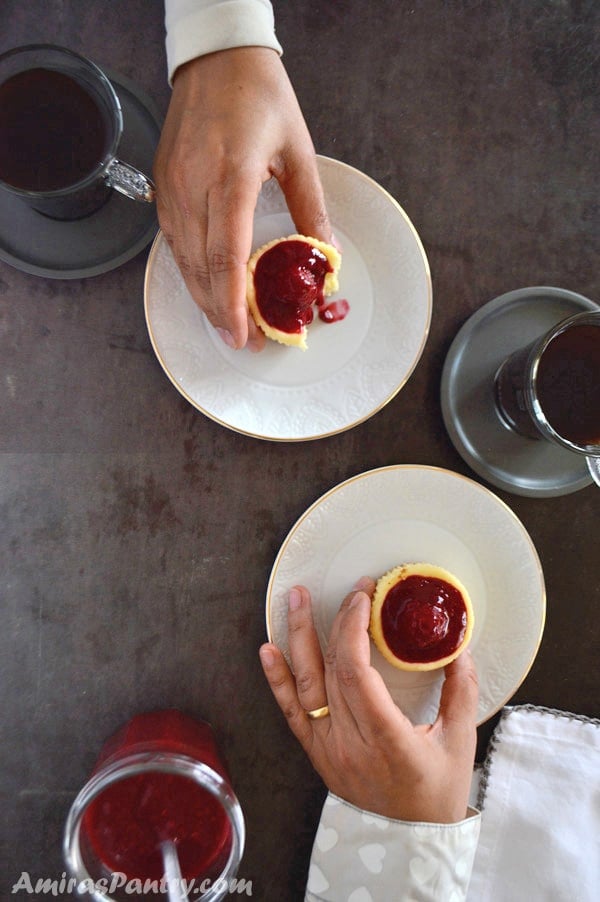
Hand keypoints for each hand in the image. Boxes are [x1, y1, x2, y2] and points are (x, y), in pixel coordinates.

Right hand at [153, 47, 331, 350]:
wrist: (217, 58)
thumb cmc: (260, 97)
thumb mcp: (298, 151)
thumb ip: (311, 209)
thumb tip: (325, 256)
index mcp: (230, 176)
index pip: (226, 258)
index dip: (233, 304)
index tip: (245, 335)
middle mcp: (193, 185)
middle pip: (200, 269)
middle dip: (222, 313)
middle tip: (246, 341)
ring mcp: (172, 187)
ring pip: (182, 261)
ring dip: (205, 299)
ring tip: (229, 325)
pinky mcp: (162, 187)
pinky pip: (173, 243)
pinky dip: (191, 273)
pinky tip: (208, 290)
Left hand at [259, 579, 478, 822]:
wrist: (409, 843)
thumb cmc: (436, 795)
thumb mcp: (460, 743)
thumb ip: (460, 691)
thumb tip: (458, 647)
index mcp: (387, 740)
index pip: (357, 673)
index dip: (354, 629)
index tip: (364, 598)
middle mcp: (350, 744)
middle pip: (333, 670)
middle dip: (338, 621)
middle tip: (350, 591)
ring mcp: (329, 748)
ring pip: (306, 685)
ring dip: (299, 636)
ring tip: (296, 599)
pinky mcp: (317, 752)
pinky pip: (291, 712)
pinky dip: (277, 679)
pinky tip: (268, 650)